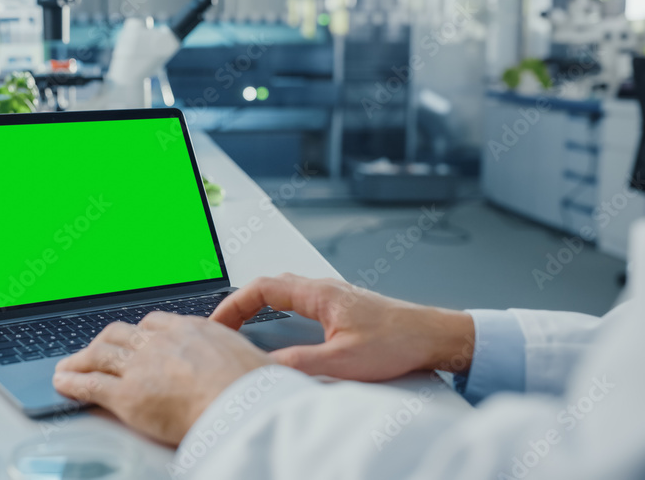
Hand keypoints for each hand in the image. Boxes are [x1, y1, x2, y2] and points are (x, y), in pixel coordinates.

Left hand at [53, 312, 272, 444]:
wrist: (243, 404)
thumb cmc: (256, 389)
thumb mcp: (255, 361)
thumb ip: (243, 362)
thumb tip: (262, 370)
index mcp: (192, 329)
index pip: (155, 323)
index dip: (139, 332)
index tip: (133, 336)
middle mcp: (161, 341)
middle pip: (121, 333)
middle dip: (104, 341)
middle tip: (95, 349)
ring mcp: (141, 366)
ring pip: (100, 355)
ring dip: (81, 360)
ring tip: (69, 366)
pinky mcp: (126, 394)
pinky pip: (90, 384)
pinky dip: (72, 383)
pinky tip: (63, 384)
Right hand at [210, 274, 474, 380]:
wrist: (434, 336)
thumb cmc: (398, 340)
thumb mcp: (342, 360)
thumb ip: (299, 363)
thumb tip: (264, 367)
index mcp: (318, 293)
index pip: (261, 288)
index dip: (232, 305)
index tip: (217, 323)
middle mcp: (323, 288)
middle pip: (268, 285)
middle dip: (240, 303)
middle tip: (223, 324)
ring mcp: (334, 295)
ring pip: (284, 291)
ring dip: (260, 304)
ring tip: (243, 325)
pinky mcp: (343, 307)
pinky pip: (299, 300)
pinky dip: (279, 310)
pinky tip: (282, 329)